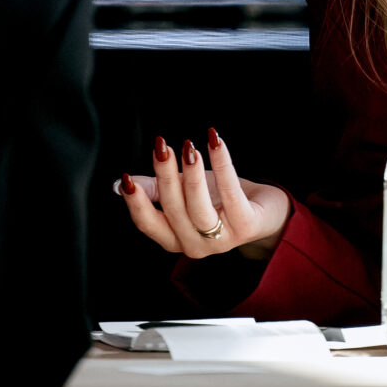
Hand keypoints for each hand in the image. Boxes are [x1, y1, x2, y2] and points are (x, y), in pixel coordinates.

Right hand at [119, 129, 292, 259]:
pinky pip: (230, 192)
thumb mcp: (183, 193)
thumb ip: (155, 189)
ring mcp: (221, 239)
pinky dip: (222, 164)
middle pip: (173, 209)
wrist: (264, 211)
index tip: (127, 178)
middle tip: (162, 147)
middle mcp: (195, 244)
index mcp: (174, 238)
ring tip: (188, 147)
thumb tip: (121, 184)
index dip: (136, 202)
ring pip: (199, 206)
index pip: (148, 223)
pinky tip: (215, 142)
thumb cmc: (219, 200)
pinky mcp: (246, 225)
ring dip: (192, 174)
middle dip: (166, 176)